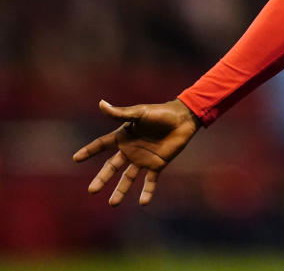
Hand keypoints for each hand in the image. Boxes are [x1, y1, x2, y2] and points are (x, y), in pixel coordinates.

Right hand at [73, 98, 199, 205]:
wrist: (183, 118)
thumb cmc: (161, 112)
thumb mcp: (139, 113)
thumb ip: (120, 113)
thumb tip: (101, 104)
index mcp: (124, 136)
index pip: (102, 145)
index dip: (89, 150)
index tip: (76, 158)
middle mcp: (131, 150)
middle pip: (112, 167)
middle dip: (102, 178)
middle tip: (92, 190)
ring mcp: (143, 159)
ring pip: (128, 178)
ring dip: (121, 191)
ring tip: (113, 204)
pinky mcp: (157, 164)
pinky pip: (150, 181)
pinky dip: (147, 192)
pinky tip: (143, 202)